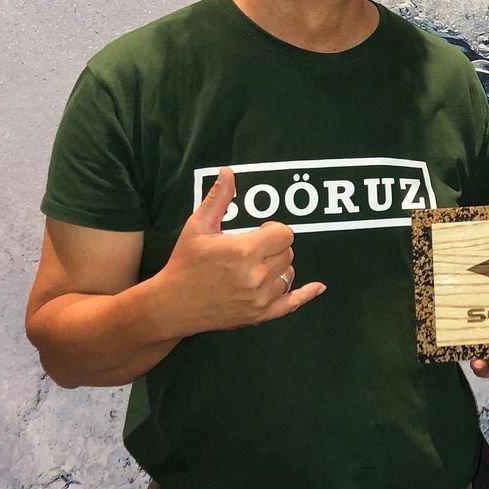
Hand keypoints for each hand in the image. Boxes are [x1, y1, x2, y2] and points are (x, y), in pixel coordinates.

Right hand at [155, 167, 325, 335]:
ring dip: (280, 267)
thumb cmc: (184, 264)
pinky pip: (292, 303)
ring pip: (289, 274)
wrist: (171, 306)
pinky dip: (306, 294)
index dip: (274, 229)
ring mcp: (260, 299)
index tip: (261, 230)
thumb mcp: (197, 227)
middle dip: (275, 247)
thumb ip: (218, 199)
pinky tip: (318, 287)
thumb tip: (228, 172)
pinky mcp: (260, 316)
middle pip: (288, 253)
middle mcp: (256, 276)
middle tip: (255, 248)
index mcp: (244, 251)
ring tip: (258, 266)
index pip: (284, 234)